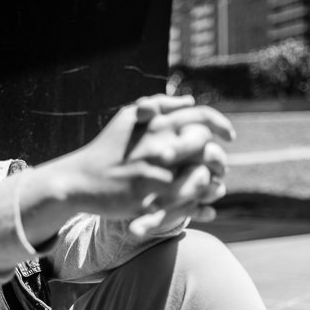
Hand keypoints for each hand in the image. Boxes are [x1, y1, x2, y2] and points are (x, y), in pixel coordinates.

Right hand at [55, 94, 233, 232]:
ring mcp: (154, 174)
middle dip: (219, 158)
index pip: (200, 117)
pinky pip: (186, 204)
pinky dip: (201, 207)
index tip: (230, 136)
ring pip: (201, 178)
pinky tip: (207, 209)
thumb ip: (159, 105)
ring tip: (215, 188)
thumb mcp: (128, 118)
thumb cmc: (107, 148)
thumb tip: (189, 100)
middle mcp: (158, 146)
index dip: (220, 124)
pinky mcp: (149, 200)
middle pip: (206, 147)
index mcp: (155, 124)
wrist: (79, 180)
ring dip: (213, 184)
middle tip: (221, 166)